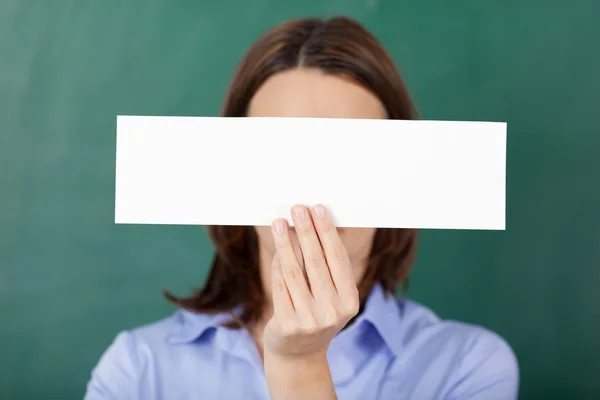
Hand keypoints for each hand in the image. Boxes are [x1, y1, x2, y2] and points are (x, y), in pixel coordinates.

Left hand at [263, 204, 359, 360]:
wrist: (299, 355)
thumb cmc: (316, 315)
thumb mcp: (332, 297)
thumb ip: (327, 268)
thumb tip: (314, 225)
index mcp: (350, 300)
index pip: (337, 258)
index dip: (326, 232)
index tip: (318, 210)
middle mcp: (333, 311)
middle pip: (316, 261)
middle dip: (306, 231)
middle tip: (298, 209)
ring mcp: (310, 320)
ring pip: (294, 271)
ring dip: (285, 243)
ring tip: (280, 223)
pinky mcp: (288, 324)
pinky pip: (280, 285)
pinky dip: (277, 264)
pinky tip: (277, 249)